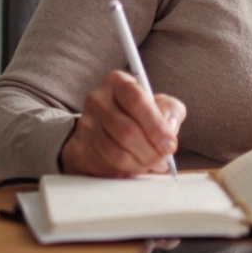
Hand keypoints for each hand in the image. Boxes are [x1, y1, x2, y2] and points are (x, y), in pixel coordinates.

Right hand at [59, 70, 185, 176]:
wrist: (106, 128)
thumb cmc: (139, 114)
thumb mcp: (160, 104)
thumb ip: (170, 110)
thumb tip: (169, 126)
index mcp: (118, 82)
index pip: (136, 100)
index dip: (156, 125)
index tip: (170, 144)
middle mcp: (98, 100)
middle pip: (127, 130)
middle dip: (151, 150)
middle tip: (163, 158)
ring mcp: (86, 124)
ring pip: (117, 152)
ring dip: (140, 162)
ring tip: (153, 163)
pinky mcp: (80, 147)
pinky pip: (107, 165)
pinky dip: (127, 170)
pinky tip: (137, 166)